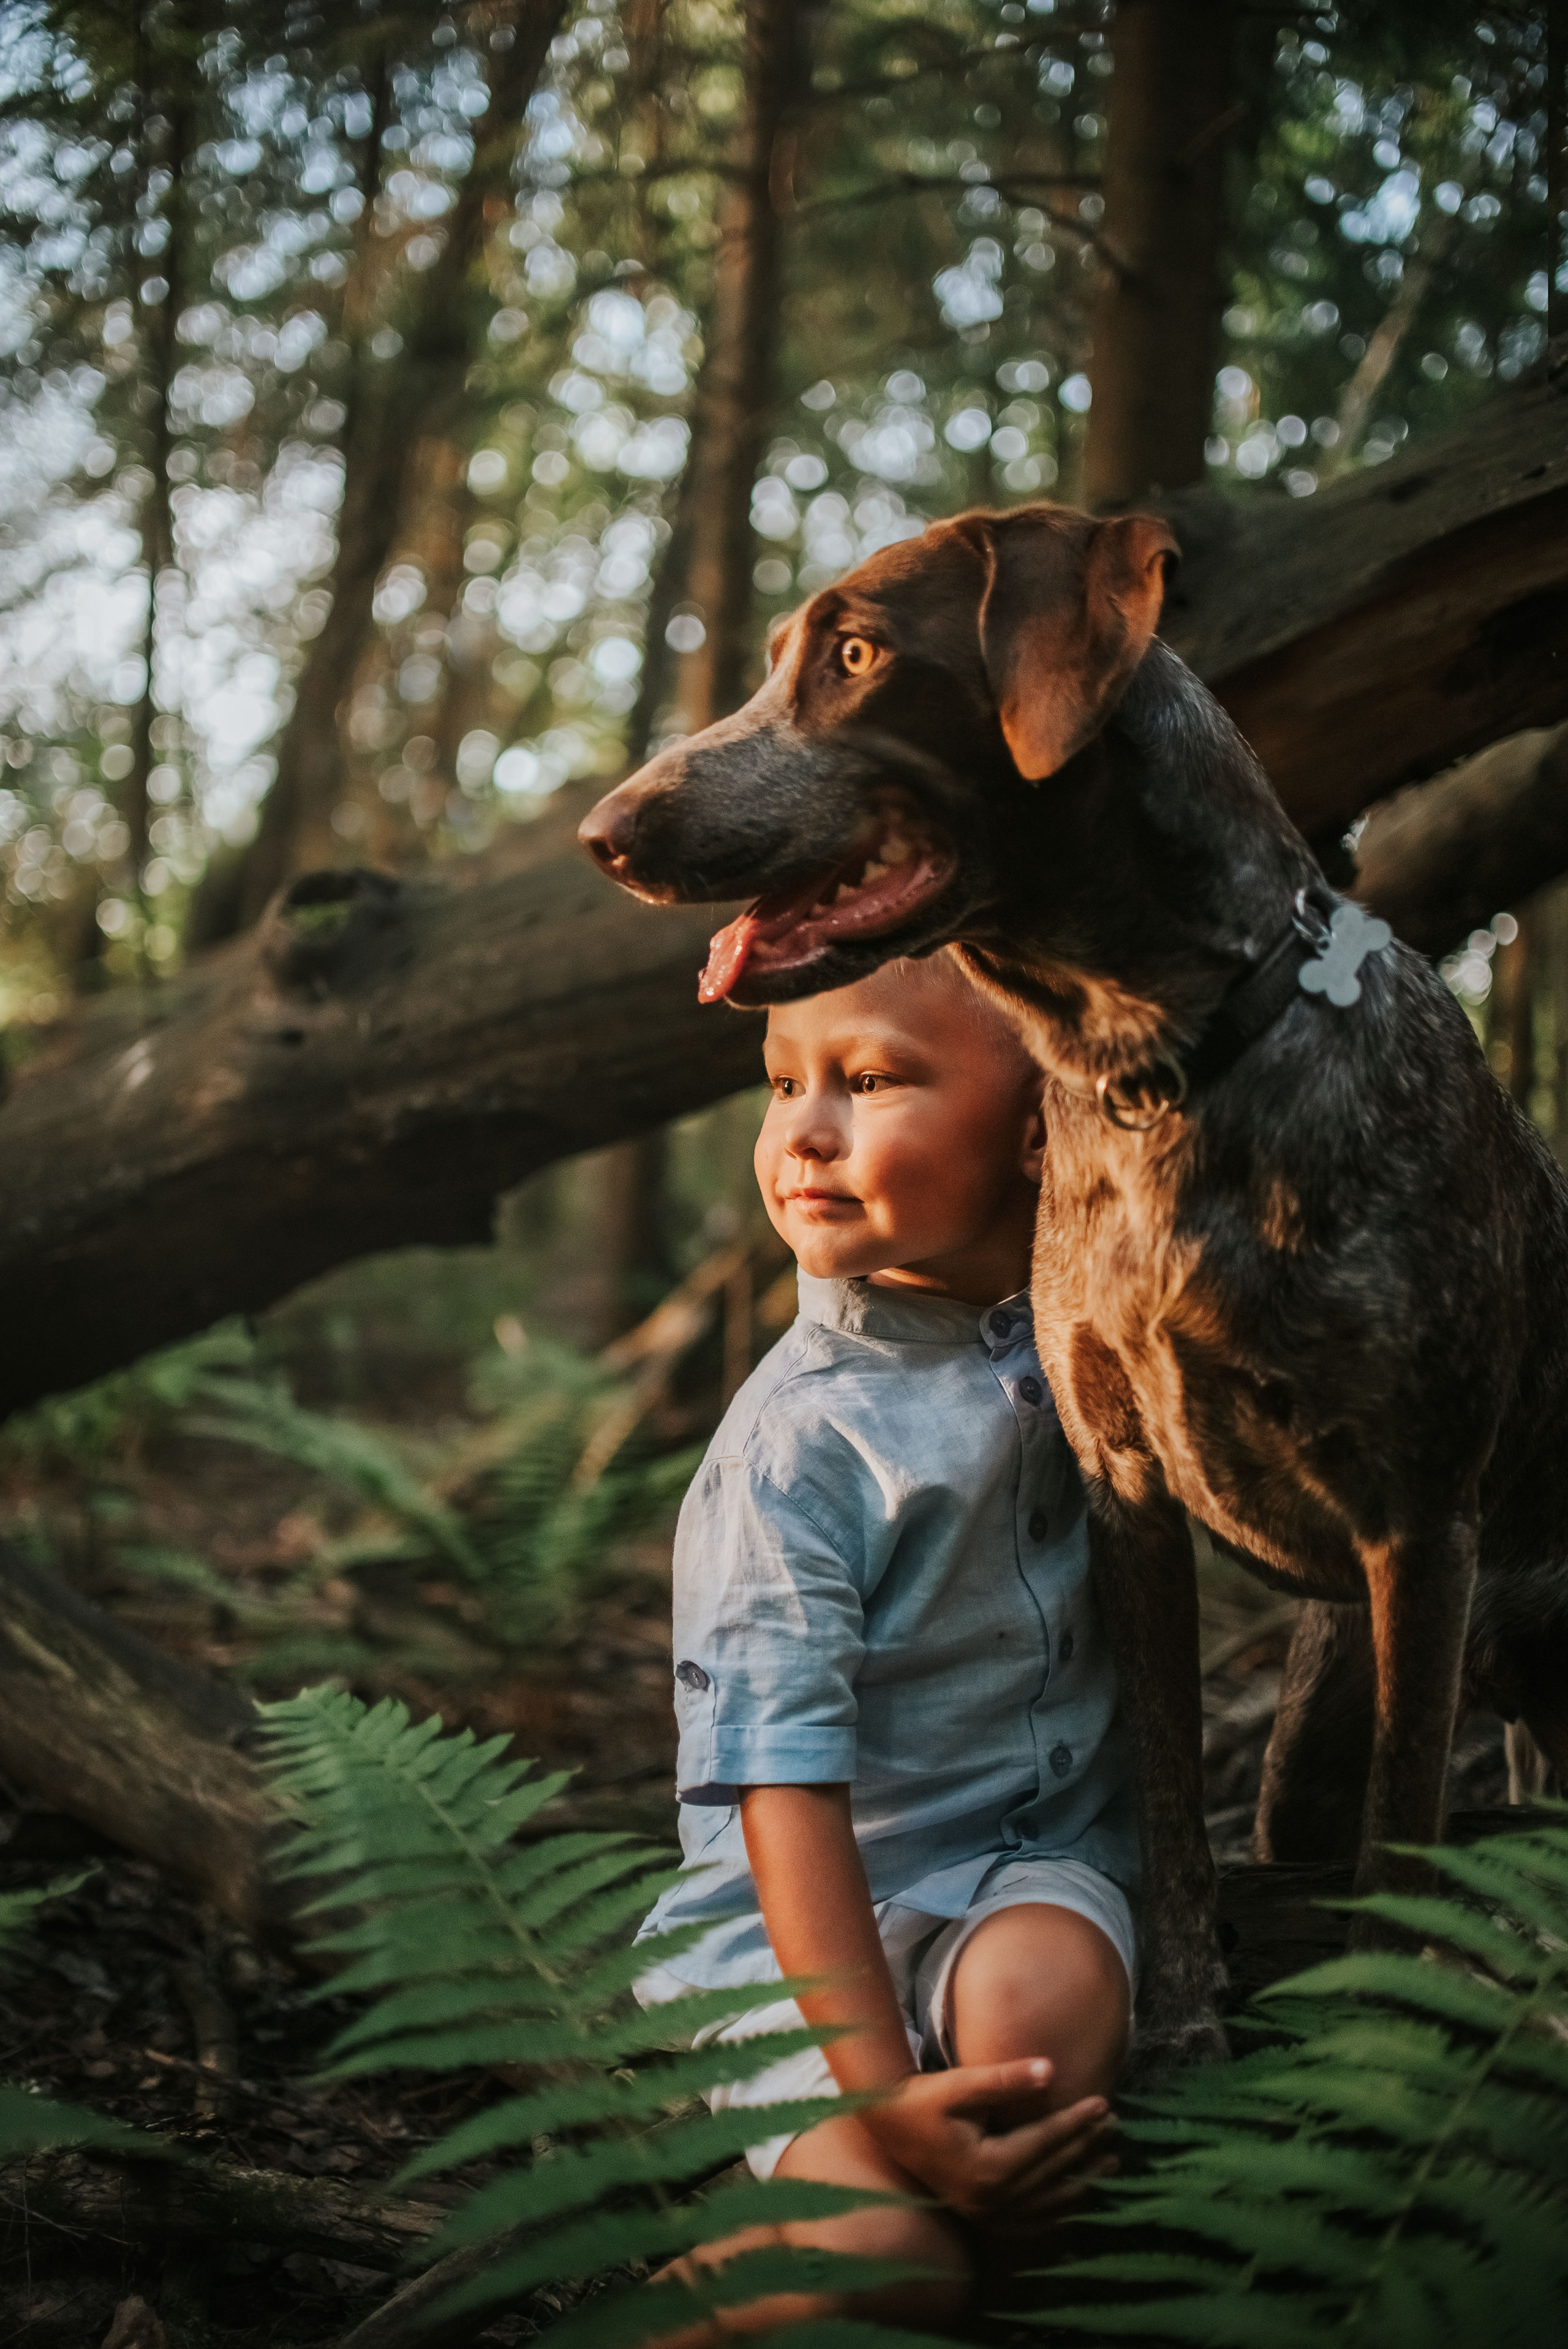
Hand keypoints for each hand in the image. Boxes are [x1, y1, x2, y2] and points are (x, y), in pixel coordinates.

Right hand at [862, 2056, 1117, 2228]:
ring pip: (1046, 2201)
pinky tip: (1076, 2199)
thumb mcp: (961, 2085)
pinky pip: (1029, 2220)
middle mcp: (990, 2199)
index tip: (1103, 2103)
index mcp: (987, 2168)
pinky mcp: (980, 2215)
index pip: (1044, 2142)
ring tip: (1110, 2162)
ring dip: (1080, 2181)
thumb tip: (1050, 2070)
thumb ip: (1006, 2080)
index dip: (1076, 2122)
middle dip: (1085, 2147)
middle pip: (1050, 2171)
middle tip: (1114, 2126)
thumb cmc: (924, 2099)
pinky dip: (1056, 2210)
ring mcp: (985, 2213)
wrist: (889, 2124)